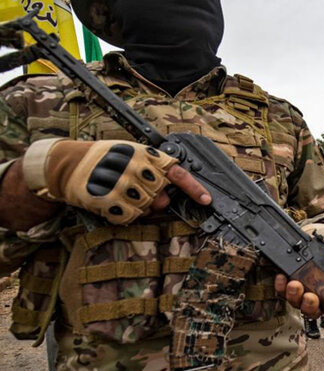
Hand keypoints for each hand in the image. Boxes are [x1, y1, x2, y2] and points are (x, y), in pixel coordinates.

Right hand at [24, 139, 210, 224]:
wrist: (70, 165)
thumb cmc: (106, 158)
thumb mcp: (132, 153)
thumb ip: (154, 168)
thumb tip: (171, 191)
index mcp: (145, 155)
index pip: (177, 173)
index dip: (194, 188)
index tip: (207, 200)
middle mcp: (136, 169)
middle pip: (163, 198)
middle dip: (156, 200)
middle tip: (139, 191)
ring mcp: (123, 186)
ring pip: (147, 209)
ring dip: (140, 207)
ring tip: (124, 194)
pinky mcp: (109, 201)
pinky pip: (131, 217)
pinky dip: (126, 214)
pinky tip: (116, 202)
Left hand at [275, 225, 323, 332]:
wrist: (316, 237)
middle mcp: (318, 295)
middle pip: (312, 310)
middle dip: (309, 306)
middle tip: (310, 296)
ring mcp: (302, 290)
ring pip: (296, 302)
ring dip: (294, 296)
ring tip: (293, 284)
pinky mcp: (289, 282)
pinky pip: (282, 290)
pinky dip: (280, 286)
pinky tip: (281, 277)